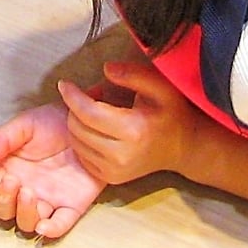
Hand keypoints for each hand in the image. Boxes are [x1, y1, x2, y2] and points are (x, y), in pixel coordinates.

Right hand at [0, 103, 105, 238]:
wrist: (85, 122)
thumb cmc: (53, 122)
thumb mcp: (25, 124)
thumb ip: (2, 139)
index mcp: (10, 169)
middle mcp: (25, 188)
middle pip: (6, 210)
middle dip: (4, 201)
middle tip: (12, 182)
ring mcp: (48, 200)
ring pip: (28, 222)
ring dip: (24, 213)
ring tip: (28, 192)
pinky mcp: (71, 206)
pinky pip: (60, 225)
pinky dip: (52, 230)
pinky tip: (44, 226)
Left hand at [59, 61, 201, 183]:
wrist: (183, 148)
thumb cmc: (171, 113)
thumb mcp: (159, 87)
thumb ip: (133, 74)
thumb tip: (106, 69)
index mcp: (133, 131)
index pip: (88, 113)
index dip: (72, 96)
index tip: (64, 83)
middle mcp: (122, 155)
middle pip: (78, 127)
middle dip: (73, 107)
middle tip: (87, 95)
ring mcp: (115, 171)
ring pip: (76, 142)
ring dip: (76, 122)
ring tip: (92, 110)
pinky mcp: (111, 178)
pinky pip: (82, 155)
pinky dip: (81, 139)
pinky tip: (94, 128)